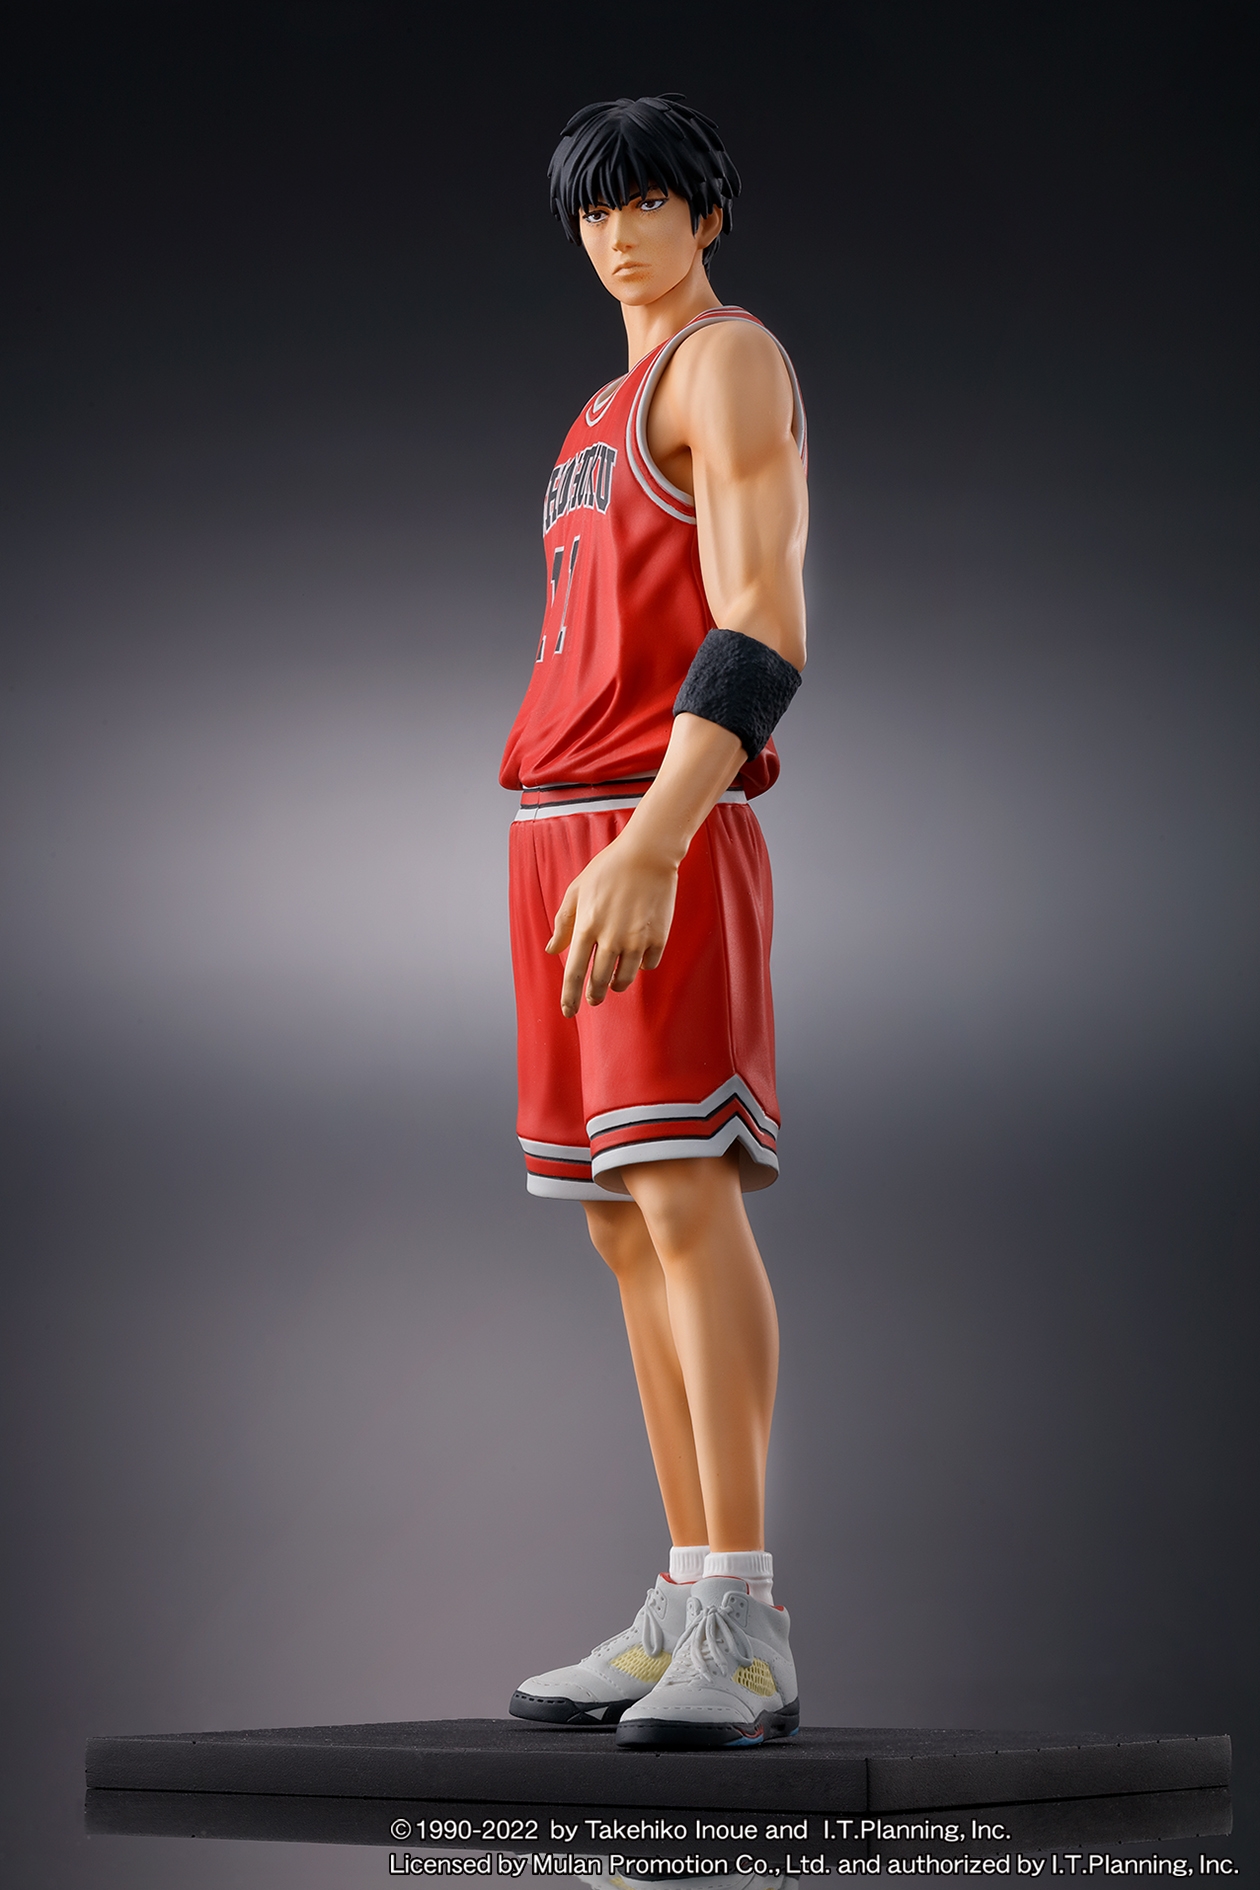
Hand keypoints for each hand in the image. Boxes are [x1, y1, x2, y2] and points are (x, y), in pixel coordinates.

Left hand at [547, 830, 679, 1016]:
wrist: (647, 854)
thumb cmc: (607, 869)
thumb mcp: (576, 891)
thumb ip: (563, 923)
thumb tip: (553, 950)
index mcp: (586, 927)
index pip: (574, 973)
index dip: (570, 997)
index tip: (569, 1012)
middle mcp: (611, 938)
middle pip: (599, 982)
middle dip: (594, 995)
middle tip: (594, 999)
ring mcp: (636, 940)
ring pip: (625, 979)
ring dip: (616, 984)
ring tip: (613, 982)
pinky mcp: (658, 937)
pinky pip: (648, 965)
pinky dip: (641, 966)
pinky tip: (637, 959)